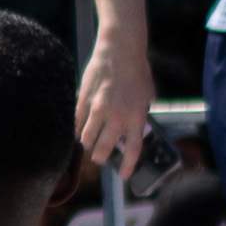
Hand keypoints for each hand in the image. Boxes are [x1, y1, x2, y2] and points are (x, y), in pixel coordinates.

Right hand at [74, 25, 156, 177]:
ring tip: (88, 144)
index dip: (128, 165)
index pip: (132, 148)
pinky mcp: (84, 100)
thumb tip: (136, 124)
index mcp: (136, 117)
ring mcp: (98, 109)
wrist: (120, 50)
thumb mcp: (147, 95)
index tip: (124, 175)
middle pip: (104, 147)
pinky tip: (79, 130)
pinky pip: (78, 121)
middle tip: (100, 158)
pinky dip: (78, 128)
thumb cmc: (137, 71)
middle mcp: (117, 116)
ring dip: (88, 144)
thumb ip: (141, 112)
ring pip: (88, 137)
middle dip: (101, 157)